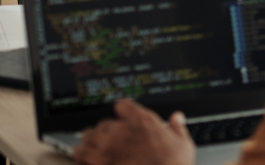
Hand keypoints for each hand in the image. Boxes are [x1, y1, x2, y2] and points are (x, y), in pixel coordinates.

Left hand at [74, 99, 195, 164]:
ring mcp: (109, 145)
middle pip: (103, 123)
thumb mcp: (183, 143)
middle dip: (105, 131)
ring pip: (89, 135)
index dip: (122, 111)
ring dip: (90, 141)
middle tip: (108, 139)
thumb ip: (177, 127)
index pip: (123, 105)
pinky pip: (81, 152)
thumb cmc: (173, 163)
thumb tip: (177, 118)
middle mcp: (123, 130)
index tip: (123, 117)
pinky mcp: (99, 162)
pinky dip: (81, 154)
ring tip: (92, 147)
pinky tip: (84, 157)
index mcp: (143, 120)